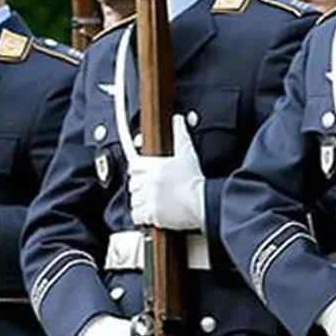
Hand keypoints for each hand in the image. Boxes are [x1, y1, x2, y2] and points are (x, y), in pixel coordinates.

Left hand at [129, 115, 205, 230]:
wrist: (202, 202)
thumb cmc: (195, 179)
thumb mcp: (187, 153)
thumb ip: (180, 134)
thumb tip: (177, 119)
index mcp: (154, 166)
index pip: (133, 166)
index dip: (137, 171)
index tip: (142, 175)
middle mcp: (149, 182)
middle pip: (132, 184)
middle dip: (140, 187)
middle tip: (151, 190)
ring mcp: (149, 199)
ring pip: (134, 200)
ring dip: (141, 201)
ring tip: (154, 202)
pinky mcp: (151, 214)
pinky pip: (137, 215)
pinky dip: (142, 216)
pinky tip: (152, 213)